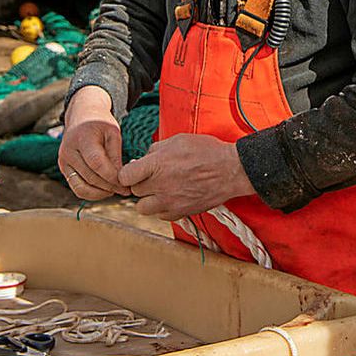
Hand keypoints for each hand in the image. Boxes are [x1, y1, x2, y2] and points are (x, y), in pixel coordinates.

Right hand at [57, 87, 123, 199]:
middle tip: (126, 190)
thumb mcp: (113, 132)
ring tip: (116, 191)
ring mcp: (63, 161)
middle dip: (110, 187)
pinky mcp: (64, 169)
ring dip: (101, 194)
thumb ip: (116, 155)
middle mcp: (68, 151)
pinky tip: (106, 190)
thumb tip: (120, 179)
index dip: (112, 176)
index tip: (127, 183)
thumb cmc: (100, 123)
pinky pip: (77, 188)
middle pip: (90, 177)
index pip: (96, 162)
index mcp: (82, 137)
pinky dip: (92, 193)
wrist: (82, 116)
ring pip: (81, 188)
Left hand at [118, 133, 253, 219]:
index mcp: (157, 165)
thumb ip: (156, 150)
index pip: (125, 176)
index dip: (127, 173)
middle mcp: (160, 186)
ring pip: (143, 208)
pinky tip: (171, 198)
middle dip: (140, 183)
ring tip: (159, 191)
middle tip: (152, 177)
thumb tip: (143, 159)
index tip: (133, 171)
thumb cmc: (207, 151)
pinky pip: (160, 216)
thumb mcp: (178, 140)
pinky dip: (162, 209)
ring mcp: (170, 202)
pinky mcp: (180, 213)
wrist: (230, 170)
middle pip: (135, 191)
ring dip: (148, 199)